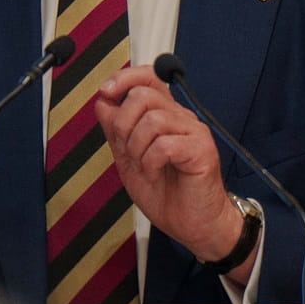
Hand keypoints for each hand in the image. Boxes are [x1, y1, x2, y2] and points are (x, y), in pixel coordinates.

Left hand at [94, 65, 249, 270]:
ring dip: (137, 147)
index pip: (147, 78)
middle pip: (144, 95)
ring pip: (153, 119)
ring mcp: (193, 132)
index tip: (105, 92)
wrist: (192, 225)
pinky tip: (154, 174)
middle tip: (128, 150)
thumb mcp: (129, 159)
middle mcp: (181, 118)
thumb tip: (103, 101)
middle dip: (123, 123)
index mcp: (165, 116)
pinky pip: (164, 144)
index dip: (124, 78)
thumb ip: (116, 130)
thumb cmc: (166, 193)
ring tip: (143, 167)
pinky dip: (150, 162)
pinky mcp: (201, 150)